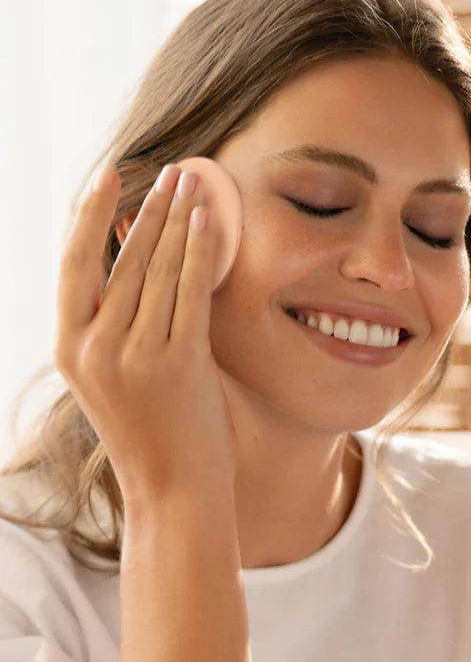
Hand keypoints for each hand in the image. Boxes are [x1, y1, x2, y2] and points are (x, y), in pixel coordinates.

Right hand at [54, 163, 236, 503]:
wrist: (174, 490)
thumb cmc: (151, 427)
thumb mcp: (117, 370)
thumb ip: (120, 314)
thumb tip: (132, 247)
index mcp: (70, 349)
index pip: (74, 263)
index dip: (91, 214)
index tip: (109, 176)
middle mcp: (94, 349)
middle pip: (121, 258)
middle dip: (148, 208)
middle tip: (170, 171)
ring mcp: (135, 357)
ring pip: (157, 269)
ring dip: (176, 219)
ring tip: (192, 183)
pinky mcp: (179, 364)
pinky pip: (190, 291)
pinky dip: (200, 250)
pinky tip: (209, 219)